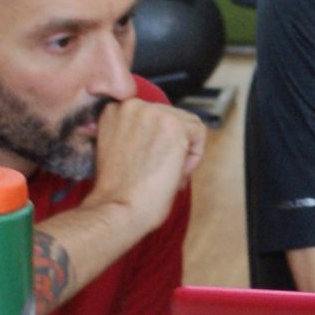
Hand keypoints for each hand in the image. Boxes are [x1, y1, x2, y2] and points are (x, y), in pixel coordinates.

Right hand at [87, 98, 206, 230]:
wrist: (118, 209)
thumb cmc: (118, 191)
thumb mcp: (118, 149)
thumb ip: (134, 133)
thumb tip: (165, 134)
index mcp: (114, 110)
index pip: (151, 115)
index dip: (155, 141)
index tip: (149, 161)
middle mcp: (131, 106)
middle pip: (172, 117)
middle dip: (172, 145)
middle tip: (159, 172)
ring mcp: (152, 113)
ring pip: (188, 125)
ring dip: (183, 151)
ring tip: (165, 173)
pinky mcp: (173, 125)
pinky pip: (199, 134)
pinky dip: (194, 158)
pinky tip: (174, 173)